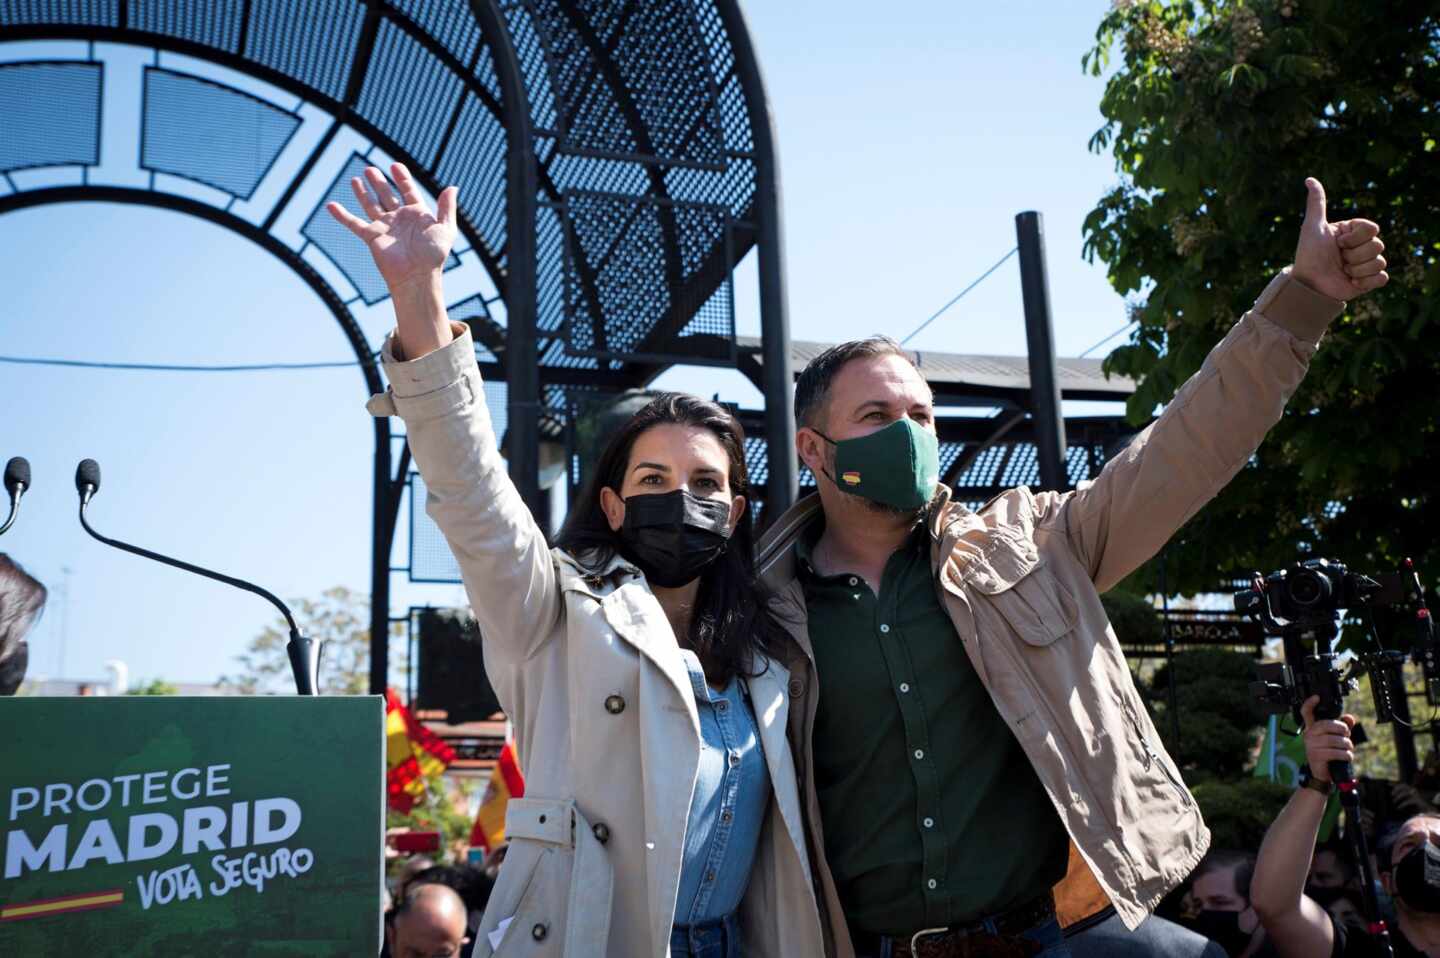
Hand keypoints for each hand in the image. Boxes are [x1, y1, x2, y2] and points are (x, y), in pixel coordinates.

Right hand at [326, 163, 457, 294]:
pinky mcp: (372, 237)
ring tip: (355, 179)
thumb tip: (452, 187)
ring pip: (371, 205)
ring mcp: (385, 227)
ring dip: (362, 193)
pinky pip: (354, 224)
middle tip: (370, 169)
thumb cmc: (434, 255)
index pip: (408, 190)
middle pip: (387, 196)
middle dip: (379, 182)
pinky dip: (342, 215)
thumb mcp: (446, 229)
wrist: (417, 276)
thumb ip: (447, 208)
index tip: (395, 165)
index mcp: (417, 214)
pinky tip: (330, 205)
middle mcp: (399, 219)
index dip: (402, 178)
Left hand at [1291, 178, 1388, 301]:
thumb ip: (1316, 203)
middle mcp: (1362, 245)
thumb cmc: (1308, 254)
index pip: (1372, 229)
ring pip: (1379, 261)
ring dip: (1357, 269)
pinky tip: (1352, 282)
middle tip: (1339, 259)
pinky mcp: (1369, 280)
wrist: (1308, 284)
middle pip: (1378, 245)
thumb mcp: (1312, 227)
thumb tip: (1309, 179)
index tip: (1337, 243)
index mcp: (1353, 231)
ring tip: (1343, 271)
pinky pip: (1382, 277)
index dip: (1354, 239)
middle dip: (1354, 255)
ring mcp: (1366, 263)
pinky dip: (1366, 281)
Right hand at [1301, 695, 1355, 783]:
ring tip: (1348, 749)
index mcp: (1312, 729)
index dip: (1310, 704)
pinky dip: (1347, 755)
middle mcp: (1309, 735)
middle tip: (1347, 735)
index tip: (1316, 697)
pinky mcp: (1317, 756)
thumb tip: (1350, 718)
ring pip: (1336, 740)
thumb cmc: (1328, 754)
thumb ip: (1342, 727)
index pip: (1306, 713)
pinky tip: (1347, 756)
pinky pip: (1337, 752)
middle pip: (1327, 724)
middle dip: (1342, 729)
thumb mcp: (1335, 739)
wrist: (1321, 774)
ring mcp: (1311, 745)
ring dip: (1347, 745)